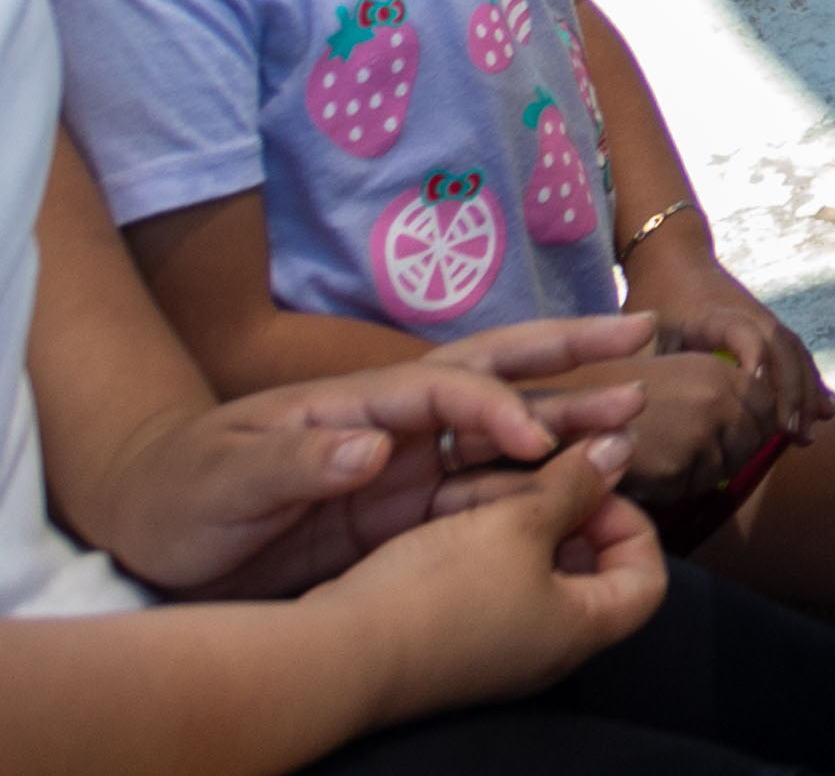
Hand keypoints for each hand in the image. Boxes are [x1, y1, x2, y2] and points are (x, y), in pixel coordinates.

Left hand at [123, 360, 595, 599]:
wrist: (154, 538)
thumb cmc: (178, 495)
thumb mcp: (222, 477)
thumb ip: (296, 461)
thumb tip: (373, 445)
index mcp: (356, 400)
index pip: (446, 389)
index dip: (496, 408)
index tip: (534, 444)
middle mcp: (394, 422)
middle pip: (496, 377)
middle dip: (568, 356)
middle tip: (642, 334)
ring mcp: (402, 467)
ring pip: (503, 437)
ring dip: (568, 420)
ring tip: (636, 408)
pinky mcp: (401, 514)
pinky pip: (482, 498)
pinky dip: (536, 489)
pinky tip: (583, 483)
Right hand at [316, 441, 662, 724]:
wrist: (334, 652)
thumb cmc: (437, 592)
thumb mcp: (516, 523)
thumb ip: (574, 485)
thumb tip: (621, 448)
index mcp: (582, 630)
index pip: (647, 579)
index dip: (631, 523)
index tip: (592, 486)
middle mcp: (545, 649)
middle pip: (590, 572)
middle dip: (572, 516)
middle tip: (542, 477)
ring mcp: (495, 650)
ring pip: (531, 571)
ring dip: (520, 523)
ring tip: (490, 487)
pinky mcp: (448, 643)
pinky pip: (485, 586)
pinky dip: (481, 546)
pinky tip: (451, 517)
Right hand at [593, 347, 768, 499]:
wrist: (558, 412)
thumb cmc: (611, 391)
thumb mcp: (677, 374)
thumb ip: (720, 390)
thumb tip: (770, 416)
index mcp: (719, 369)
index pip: (770, 405)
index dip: (756, 424)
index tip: (734, 435)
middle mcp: (717, 398)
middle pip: (754, 441)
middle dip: (732, 452)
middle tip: (691, 453)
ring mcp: (698, 434)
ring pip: (723, 470)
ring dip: (699, 472)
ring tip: (661, 456)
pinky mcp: (674, 468)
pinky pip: (688, 489)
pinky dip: (669, 488)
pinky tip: (643, 469)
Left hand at [618, 242, 824, 441]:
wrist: (674, 259)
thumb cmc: (655, 296)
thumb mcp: (642, 331)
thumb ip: (651, 367)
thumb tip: (650, 414)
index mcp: (718, 315)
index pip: (748, 335)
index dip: (756, 361)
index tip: (757, 393)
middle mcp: (752, 316)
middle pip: (783, 349)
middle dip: (792, 391)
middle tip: (794, 434)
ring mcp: (765, 321)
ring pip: (796, 354)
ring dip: (807, 392)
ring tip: (809, 432)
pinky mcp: (769, 329)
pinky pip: (796, 356)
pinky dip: (809, 383)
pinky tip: (822, 410)